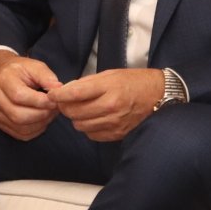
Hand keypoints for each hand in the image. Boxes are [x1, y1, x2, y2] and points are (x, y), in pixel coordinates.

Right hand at [0, 51, 62, 140]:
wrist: (3, 75)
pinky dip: (36, 130)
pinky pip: (21, 135)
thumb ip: (47, 77)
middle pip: (19, 116)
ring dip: (41, 124)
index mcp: (4, 81)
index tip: (54, 100)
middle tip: (54, 108)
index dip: (40, 102)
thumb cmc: (21, 71)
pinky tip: (41, 119)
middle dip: (42, 115)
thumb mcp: (35, 66)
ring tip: (49, 113)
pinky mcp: (1, 123)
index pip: (20, 96)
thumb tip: (58, 90)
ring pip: (21, 128)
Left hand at [46, 69, 164, 141]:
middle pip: (73, 112)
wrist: (159, 95)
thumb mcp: (109, 75)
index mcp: (108, 88)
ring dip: (77, 118)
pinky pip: (92, 135)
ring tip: (84, 110)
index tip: (51, 95)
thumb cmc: (133, 81)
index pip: (74, 94)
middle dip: (65, 107)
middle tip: (67, 102)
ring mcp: (114, 122)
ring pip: (80, 125)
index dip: (58, 95)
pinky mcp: (118, 134)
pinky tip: (95, 119)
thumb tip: (64, 91)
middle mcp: (110, 106)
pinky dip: (89, 128)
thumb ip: (86, 83)